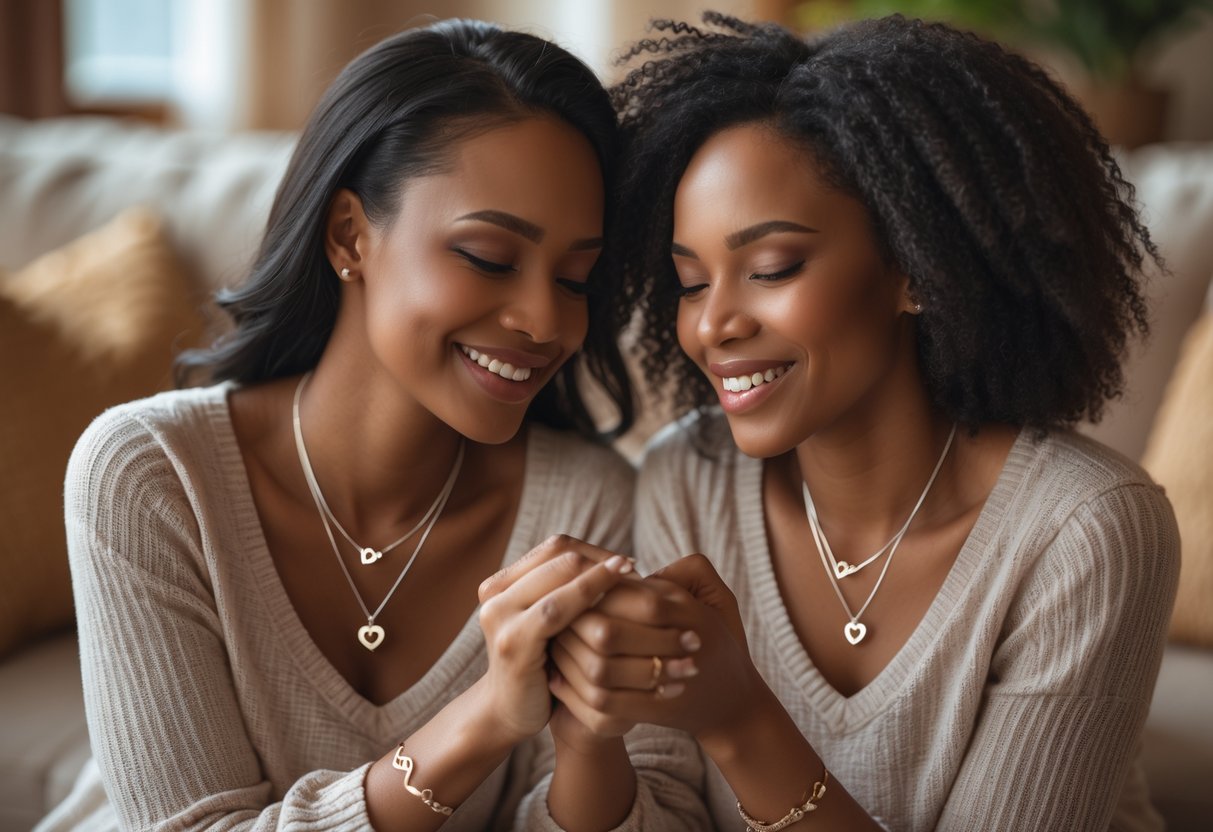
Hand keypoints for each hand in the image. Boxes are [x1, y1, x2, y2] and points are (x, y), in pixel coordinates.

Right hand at [473, 535, 632, 745]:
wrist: (511, 712)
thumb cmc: (544, 665)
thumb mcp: (554, 623)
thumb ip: (571, 592)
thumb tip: (624, 563)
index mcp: (504, 582)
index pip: (556, 547)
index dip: (594, 550)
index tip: (627, 561)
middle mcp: (495, 592)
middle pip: (557, 556)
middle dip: (599, 559)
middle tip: (633, 566)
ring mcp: (500, 615)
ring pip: (558, 576)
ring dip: (599, 574)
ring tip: (631, 575)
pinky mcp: (513, 640)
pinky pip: (555, 609)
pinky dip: (588, 597)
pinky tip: (614, 605)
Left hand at [549, 553, 766, 743]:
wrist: (730, 703)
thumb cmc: (717, 640)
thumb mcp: (713, 597)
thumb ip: (683, 573)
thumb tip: (637, 568)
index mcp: (693, 614)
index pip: (635, 597)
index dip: (601, 589)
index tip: (576, 582)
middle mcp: (681, 651)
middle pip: (607, 633)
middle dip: (574, 622)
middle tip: (554, 612)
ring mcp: (663, 687)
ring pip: (599, 670)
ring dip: (569, 654)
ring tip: (553, 639)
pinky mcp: (648, 716)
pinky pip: (602, 703)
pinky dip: (575, 690)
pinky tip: (557, 675)